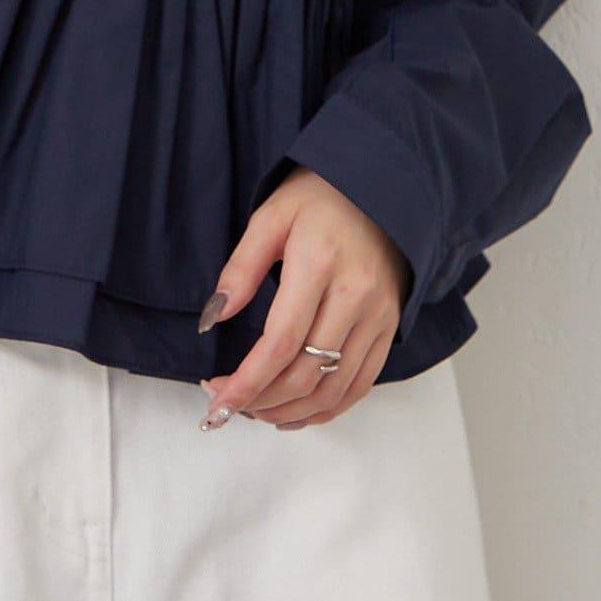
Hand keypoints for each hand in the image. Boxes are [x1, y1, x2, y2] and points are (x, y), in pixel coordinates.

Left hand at [198, 166, 410, 430]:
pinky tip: (294, 412)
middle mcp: (356, 297)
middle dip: (261, 401)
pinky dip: (326, 408)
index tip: (216, 398)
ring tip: (253, 411)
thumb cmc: (320, 198)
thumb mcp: (269, 218)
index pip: (281, 342)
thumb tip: (211, 319)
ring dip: (290, 411)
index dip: (247, 381)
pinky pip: (360, 384)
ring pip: (334, 389)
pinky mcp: (389, 329)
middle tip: (226, 405)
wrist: (381, 188)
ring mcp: (378, 318)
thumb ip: (240, 269)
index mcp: (320, 265)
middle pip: (307, 373)